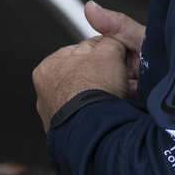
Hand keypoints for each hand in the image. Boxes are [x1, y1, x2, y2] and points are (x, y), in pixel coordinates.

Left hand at [30, 0, 146, 132]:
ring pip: (92, 98)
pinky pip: (93, 119)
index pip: (82, 51)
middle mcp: (47, 95)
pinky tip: (120, 113)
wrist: (96, 135)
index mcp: (47, 69)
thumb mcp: (108, 53)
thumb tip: (112, 37)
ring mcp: (58, 119)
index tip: (121, 59)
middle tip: (127, 79)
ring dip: (109, 96)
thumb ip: (111, 38)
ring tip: (127, 97)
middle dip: (108, 77)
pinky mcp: (70, 137)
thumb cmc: (94, 91)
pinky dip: (106, 115)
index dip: (107, 53)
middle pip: (88, 76)